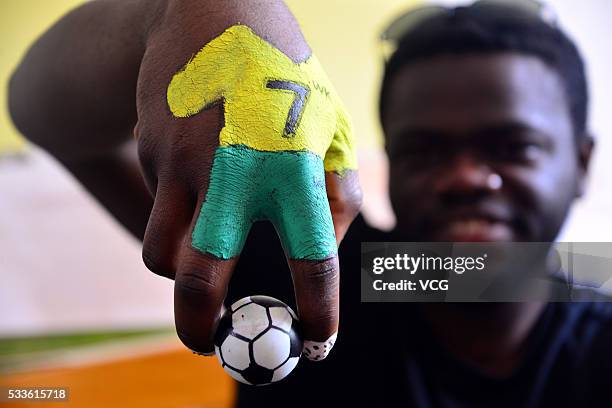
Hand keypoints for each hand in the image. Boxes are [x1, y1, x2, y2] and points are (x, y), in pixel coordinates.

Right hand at [135, 21, 360, 359]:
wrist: (211, 12)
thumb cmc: (284, 74)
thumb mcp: (332, 123)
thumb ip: (339, 190)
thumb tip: (324, 247)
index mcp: (294, 166)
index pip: (313, 258)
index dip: (318, 310)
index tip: (317, 341)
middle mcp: (234, 173)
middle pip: (200, 279)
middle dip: (199, 327)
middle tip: (208, 343)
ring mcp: (183, 163)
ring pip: (161, 253)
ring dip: (179, 271)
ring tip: (202, 253)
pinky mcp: (152, 152)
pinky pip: (158, 206)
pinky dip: (176, 214)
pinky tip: (196, 171)